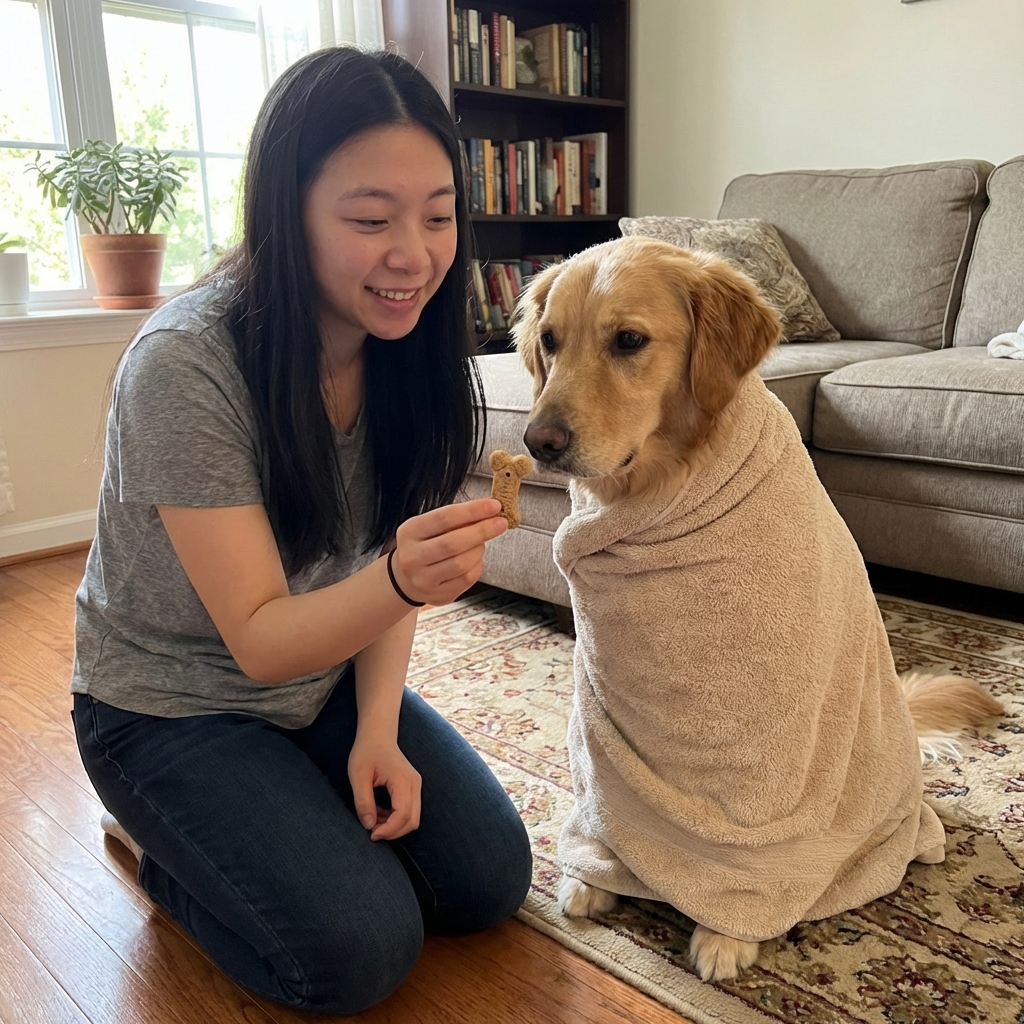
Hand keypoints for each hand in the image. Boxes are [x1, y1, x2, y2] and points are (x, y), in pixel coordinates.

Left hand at [348, 731, 421, 840]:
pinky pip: (410, 811)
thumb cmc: (367, 751)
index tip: (371, 834)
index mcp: (402, 780)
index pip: (403, 814)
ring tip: (374, 821)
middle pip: (412, 821)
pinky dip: (396, 819)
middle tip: (372, 832)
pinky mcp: (413, 787)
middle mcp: (414, 784)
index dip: (388, 830)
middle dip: (393, 832)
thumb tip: (369, 826)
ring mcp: (416, 785)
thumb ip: (363, 801)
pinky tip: (379, 813)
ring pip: (413, 818)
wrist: (378, 734)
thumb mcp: (358, 775)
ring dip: (394, 827)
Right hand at [390, 498, 506, 605]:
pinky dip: (477, 565)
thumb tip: (489, 512)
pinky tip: (474, 559)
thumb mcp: (430, 526)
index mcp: (410, 532)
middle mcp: (412, 558)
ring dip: (479, 549)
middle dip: (482, 531)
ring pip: (462, 563)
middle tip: (501, 523)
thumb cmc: (424, 545)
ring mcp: (424, 580)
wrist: (406, 578)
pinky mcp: (439, 596)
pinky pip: (467, 579)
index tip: (494, 505)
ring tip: (481, 542)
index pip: (444, 518)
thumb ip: (455, 519)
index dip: (472, 511)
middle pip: (453, 543)